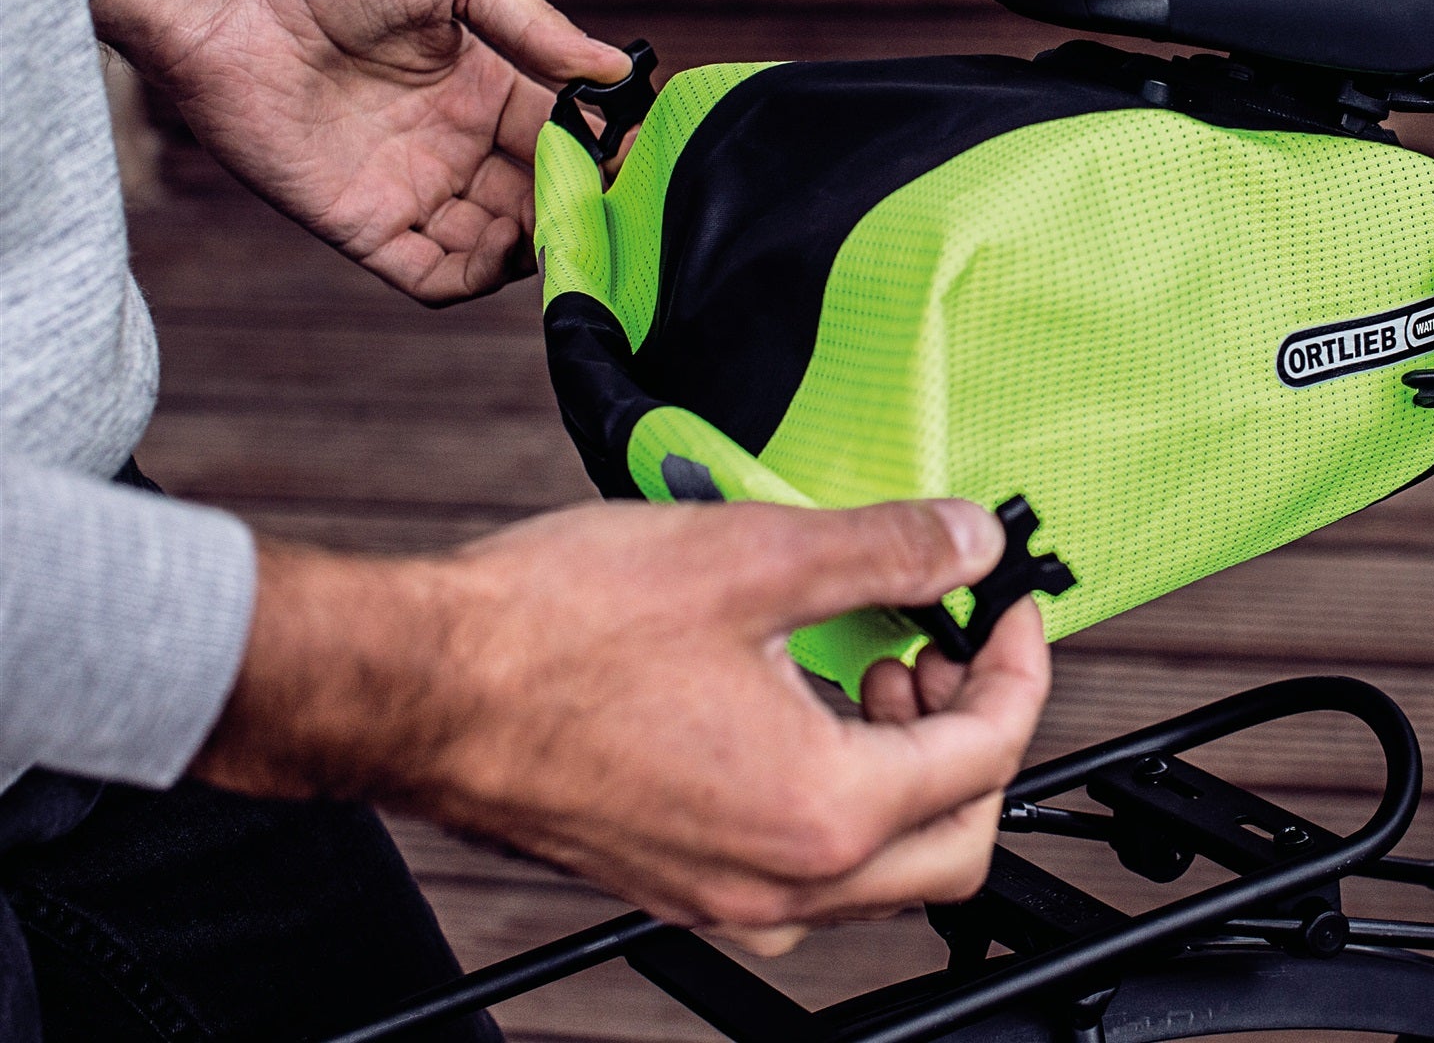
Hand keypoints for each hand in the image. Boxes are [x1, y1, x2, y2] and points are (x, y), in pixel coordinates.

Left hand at [92, 0, 628, 303]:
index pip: (564, 137)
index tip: (634, 159)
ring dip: (536, 251)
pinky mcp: (362, 224)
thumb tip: (614, 71)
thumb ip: (534, 23)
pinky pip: (430, 275)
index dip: (602, 153)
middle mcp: (453, 143)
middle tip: (602, 207)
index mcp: (484, 85)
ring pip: (497, 248)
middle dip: (576, 209)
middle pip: (539, 200)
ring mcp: (409, 186)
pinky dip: (474, 280)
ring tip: (557, 233)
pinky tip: (500, 253)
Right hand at [188, 499, 1049, 949]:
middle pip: (954, 838)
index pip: (989, 752)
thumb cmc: (555, 632)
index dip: (1018, 663)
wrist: (415, 687)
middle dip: (973, 732)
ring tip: (868, 660)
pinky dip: (833, 789)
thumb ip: (887, 550)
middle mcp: (782, 881)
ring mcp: (723, 892)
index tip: (1006, 602)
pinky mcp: (673, 877)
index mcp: (823, 812)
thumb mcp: (755, 556)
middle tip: (942, 643)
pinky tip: (794, 699)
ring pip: (879, 861)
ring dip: (904, 765)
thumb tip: (969, 541)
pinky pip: (801, 861)